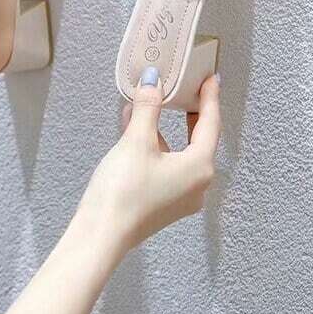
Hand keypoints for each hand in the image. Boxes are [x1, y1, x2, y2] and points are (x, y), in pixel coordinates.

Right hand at [77, 68, 220, 251]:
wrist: (101, 234)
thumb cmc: (124, 192)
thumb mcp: (137, 140)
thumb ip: (148, 107)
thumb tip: (153, 80)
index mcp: (199, 167)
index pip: (211, 123)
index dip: (210, 98)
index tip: (211, 79)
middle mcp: (196, 184)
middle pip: (200, 139)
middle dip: (193, 113)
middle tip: (192, 91)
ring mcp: (180, 196)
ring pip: (180, 152)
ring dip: (168, 128)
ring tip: (155, 104)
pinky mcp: (162, 202)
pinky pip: (166, 164)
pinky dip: (156, 145)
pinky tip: (135, 129)